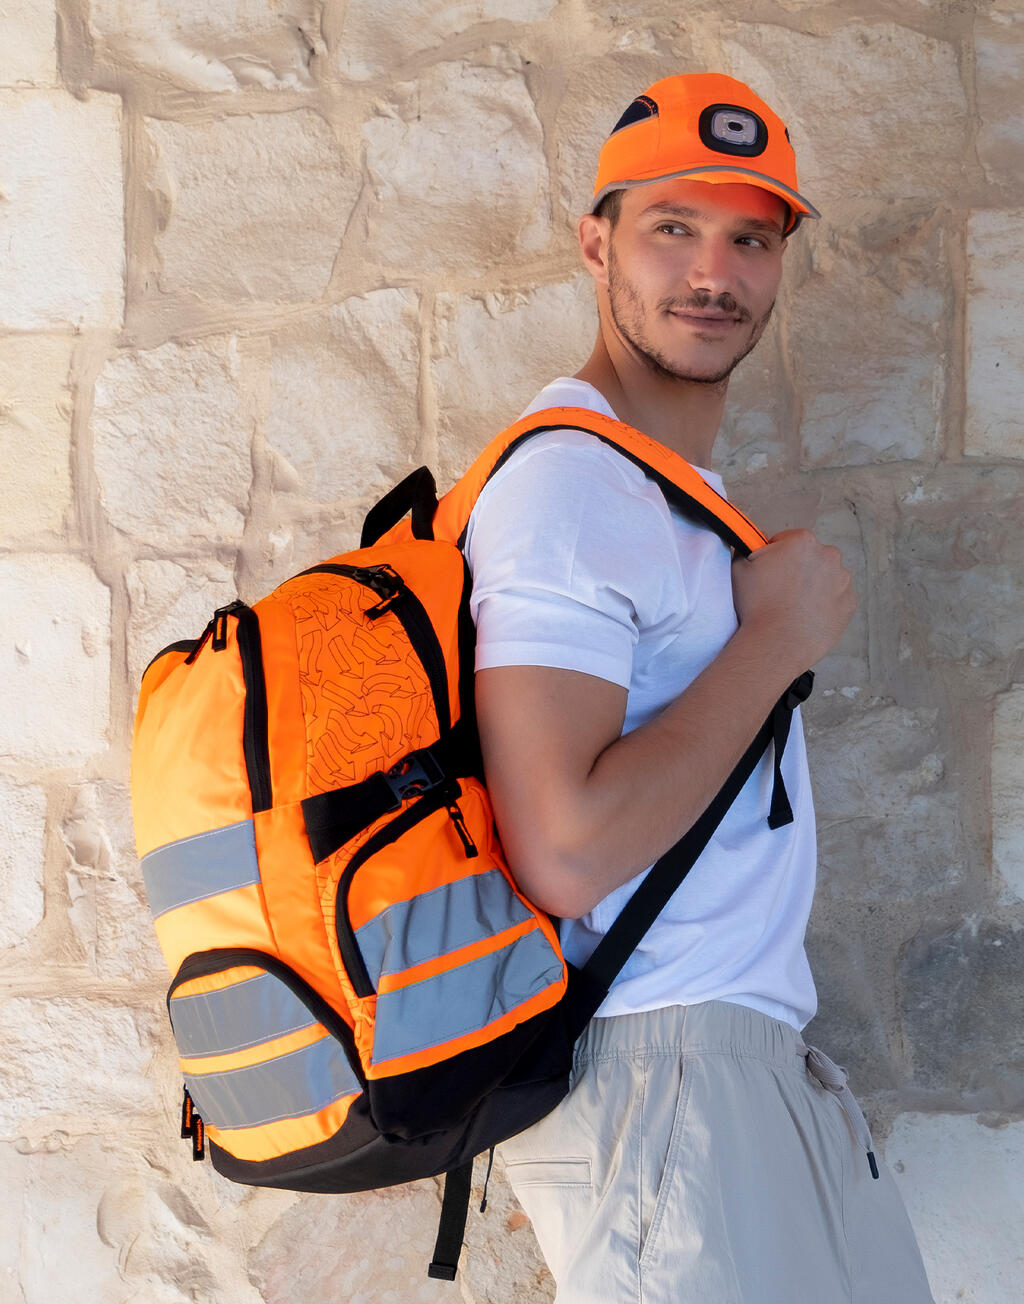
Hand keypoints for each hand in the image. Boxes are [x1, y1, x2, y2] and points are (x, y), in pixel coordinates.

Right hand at [731, 528, 857, 672]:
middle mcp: (829, 555)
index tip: (767, 572)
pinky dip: (825, 604)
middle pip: (810, 557)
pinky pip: (836, 598)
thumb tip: (750, 544)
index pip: (786, 540)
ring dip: (813, 586)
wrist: (777, 643)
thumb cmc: (757, 606)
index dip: (773, 556)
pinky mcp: (850, 604)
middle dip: (797, 568)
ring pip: (826, 577)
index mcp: (802, 541)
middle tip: (778, 590)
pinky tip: (806, 615)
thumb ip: (747, 548)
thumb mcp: (739, 567)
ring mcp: (843, 580)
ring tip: (792, 606)